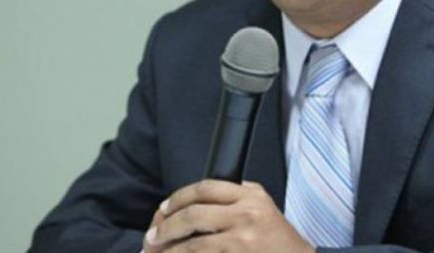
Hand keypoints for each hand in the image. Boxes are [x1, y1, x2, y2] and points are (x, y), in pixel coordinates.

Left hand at [143, 179, 313, 252]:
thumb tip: (202, 195)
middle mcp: (246, 214)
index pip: (205, 188)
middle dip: (167, 225)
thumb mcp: (265, 206)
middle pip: (193, 214)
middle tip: (152, 235)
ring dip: (170, 250)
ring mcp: (242, 239)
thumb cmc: (280, 241)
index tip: (164, 207)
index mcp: (250, 195)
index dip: (179, 197)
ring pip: (193, 243)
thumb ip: (239, 195)